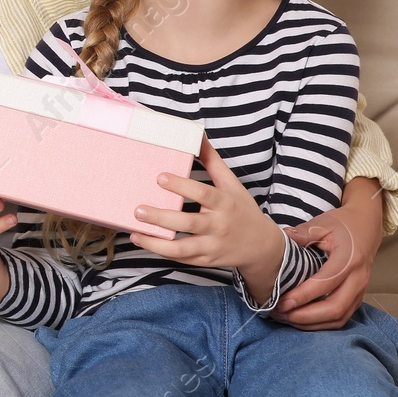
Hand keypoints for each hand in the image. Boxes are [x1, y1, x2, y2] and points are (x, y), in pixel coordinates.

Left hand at [129, 136, 285, 291]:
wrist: (262, 246)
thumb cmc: (242, 210)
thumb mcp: (232, 185)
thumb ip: (214, 162)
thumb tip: (199, 136)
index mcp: (224, 204)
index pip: (202, 194)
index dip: (181, 186)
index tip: (160, 177)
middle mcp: (218, 226)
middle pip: (188, 223)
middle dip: (161, 217)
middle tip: (138, 210)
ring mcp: (212, 246)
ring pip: (182, 248)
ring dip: (156, 243)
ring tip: (135, 234)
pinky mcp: (206, 260)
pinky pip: (182, 259)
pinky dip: (163, 252)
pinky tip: (145, 242)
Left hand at [270, 184, 381, 328]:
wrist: (366, 226)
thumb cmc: (342, 224)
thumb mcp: (323, 223)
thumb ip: (304, 233)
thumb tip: (283, 237)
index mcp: (349, 259)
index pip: (326, 283)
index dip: (303, 295)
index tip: (281, 302)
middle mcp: (358, 278)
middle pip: (335, 308)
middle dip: (306, 316)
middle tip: (279, 313)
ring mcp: (360, 290)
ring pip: (339, 317)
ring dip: (312, 323)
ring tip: (286, 318)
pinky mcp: (357, 297)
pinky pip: (342, 317)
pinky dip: (321, 324)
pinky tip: (300, 320)